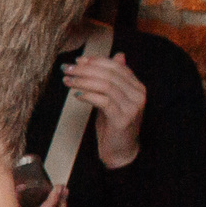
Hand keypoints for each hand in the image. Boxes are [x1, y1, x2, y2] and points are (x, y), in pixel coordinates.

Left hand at [63, 51, 145, 167]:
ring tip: (67, 81)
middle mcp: (138, 95)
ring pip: (106, 86)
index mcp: (137, 87)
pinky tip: (76, 95)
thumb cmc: (113, 124)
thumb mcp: (113, 98)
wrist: (120, 151)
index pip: (117, 67)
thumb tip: (117, 55)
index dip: (96, 61)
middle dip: (85, 69)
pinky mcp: (122, 119)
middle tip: (67, 69)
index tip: (78, 60)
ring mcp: (132, 107)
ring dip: (83, 81)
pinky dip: (88, 95)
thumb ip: (114, 79)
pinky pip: (103, 101)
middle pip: (110, 74)